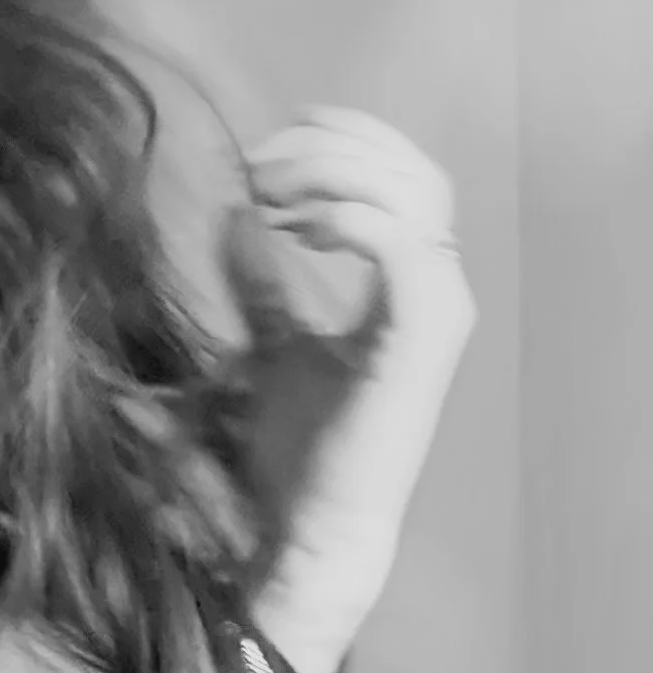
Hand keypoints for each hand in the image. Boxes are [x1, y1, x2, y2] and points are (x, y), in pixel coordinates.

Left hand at [215, 106, 477, 672]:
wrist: (307, 530)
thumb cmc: (296, 450)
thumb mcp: (268, 346)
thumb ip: (260, 285)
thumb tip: (235, 215)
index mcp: (409, 287)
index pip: (403, 178)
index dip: (343, 142)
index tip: (266, 145)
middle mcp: (436, 291)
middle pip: (411, 172)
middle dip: (329, 147)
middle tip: (255, 164)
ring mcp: (435, 313)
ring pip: (410, 195)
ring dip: (330, 174)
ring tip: (264, 194)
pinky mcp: (420, 338)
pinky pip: (401, 244)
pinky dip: (345, 218)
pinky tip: (288, 228)